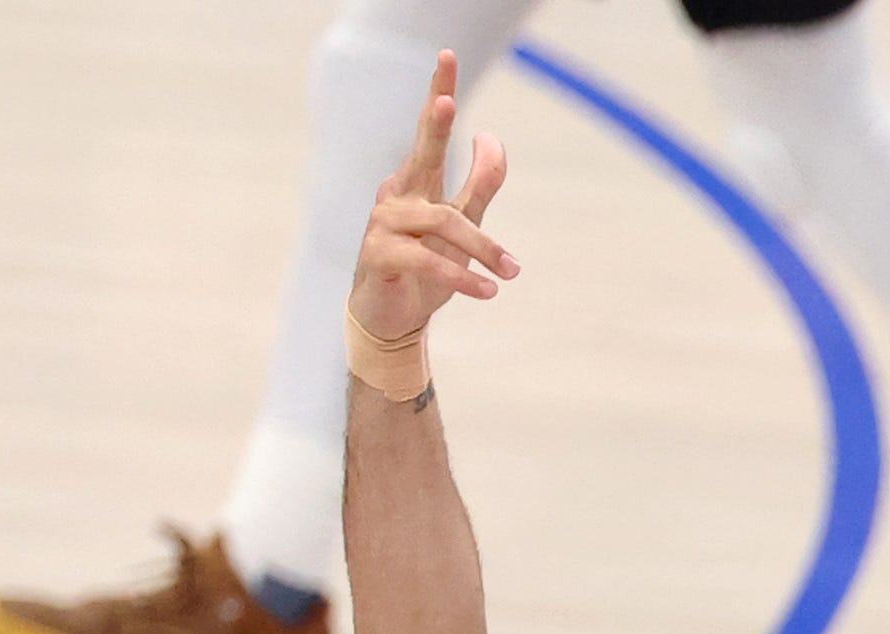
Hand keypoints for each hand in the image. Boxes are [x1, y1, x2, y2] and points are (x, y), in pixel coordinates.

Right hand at [351, 52, 518, 346]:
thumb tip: (490, 137)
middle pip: (421, 154)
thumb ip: (478, 185)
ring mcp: (384, 224)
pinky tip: (488, 292)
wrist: (390, 320)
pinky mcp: (378, 257)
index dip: (438, 94)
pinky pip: (427, 260)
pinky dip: (462, 276)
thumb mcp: (459, 225)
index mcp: (415, 181)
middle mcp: (397, 195)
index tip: (446, 57)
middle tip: (447, 99)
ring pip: (442, 221)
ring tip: (510, 271)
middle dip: (434, 124)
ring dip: (483, 248)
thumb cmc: (424, 269)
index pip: (428, 133)